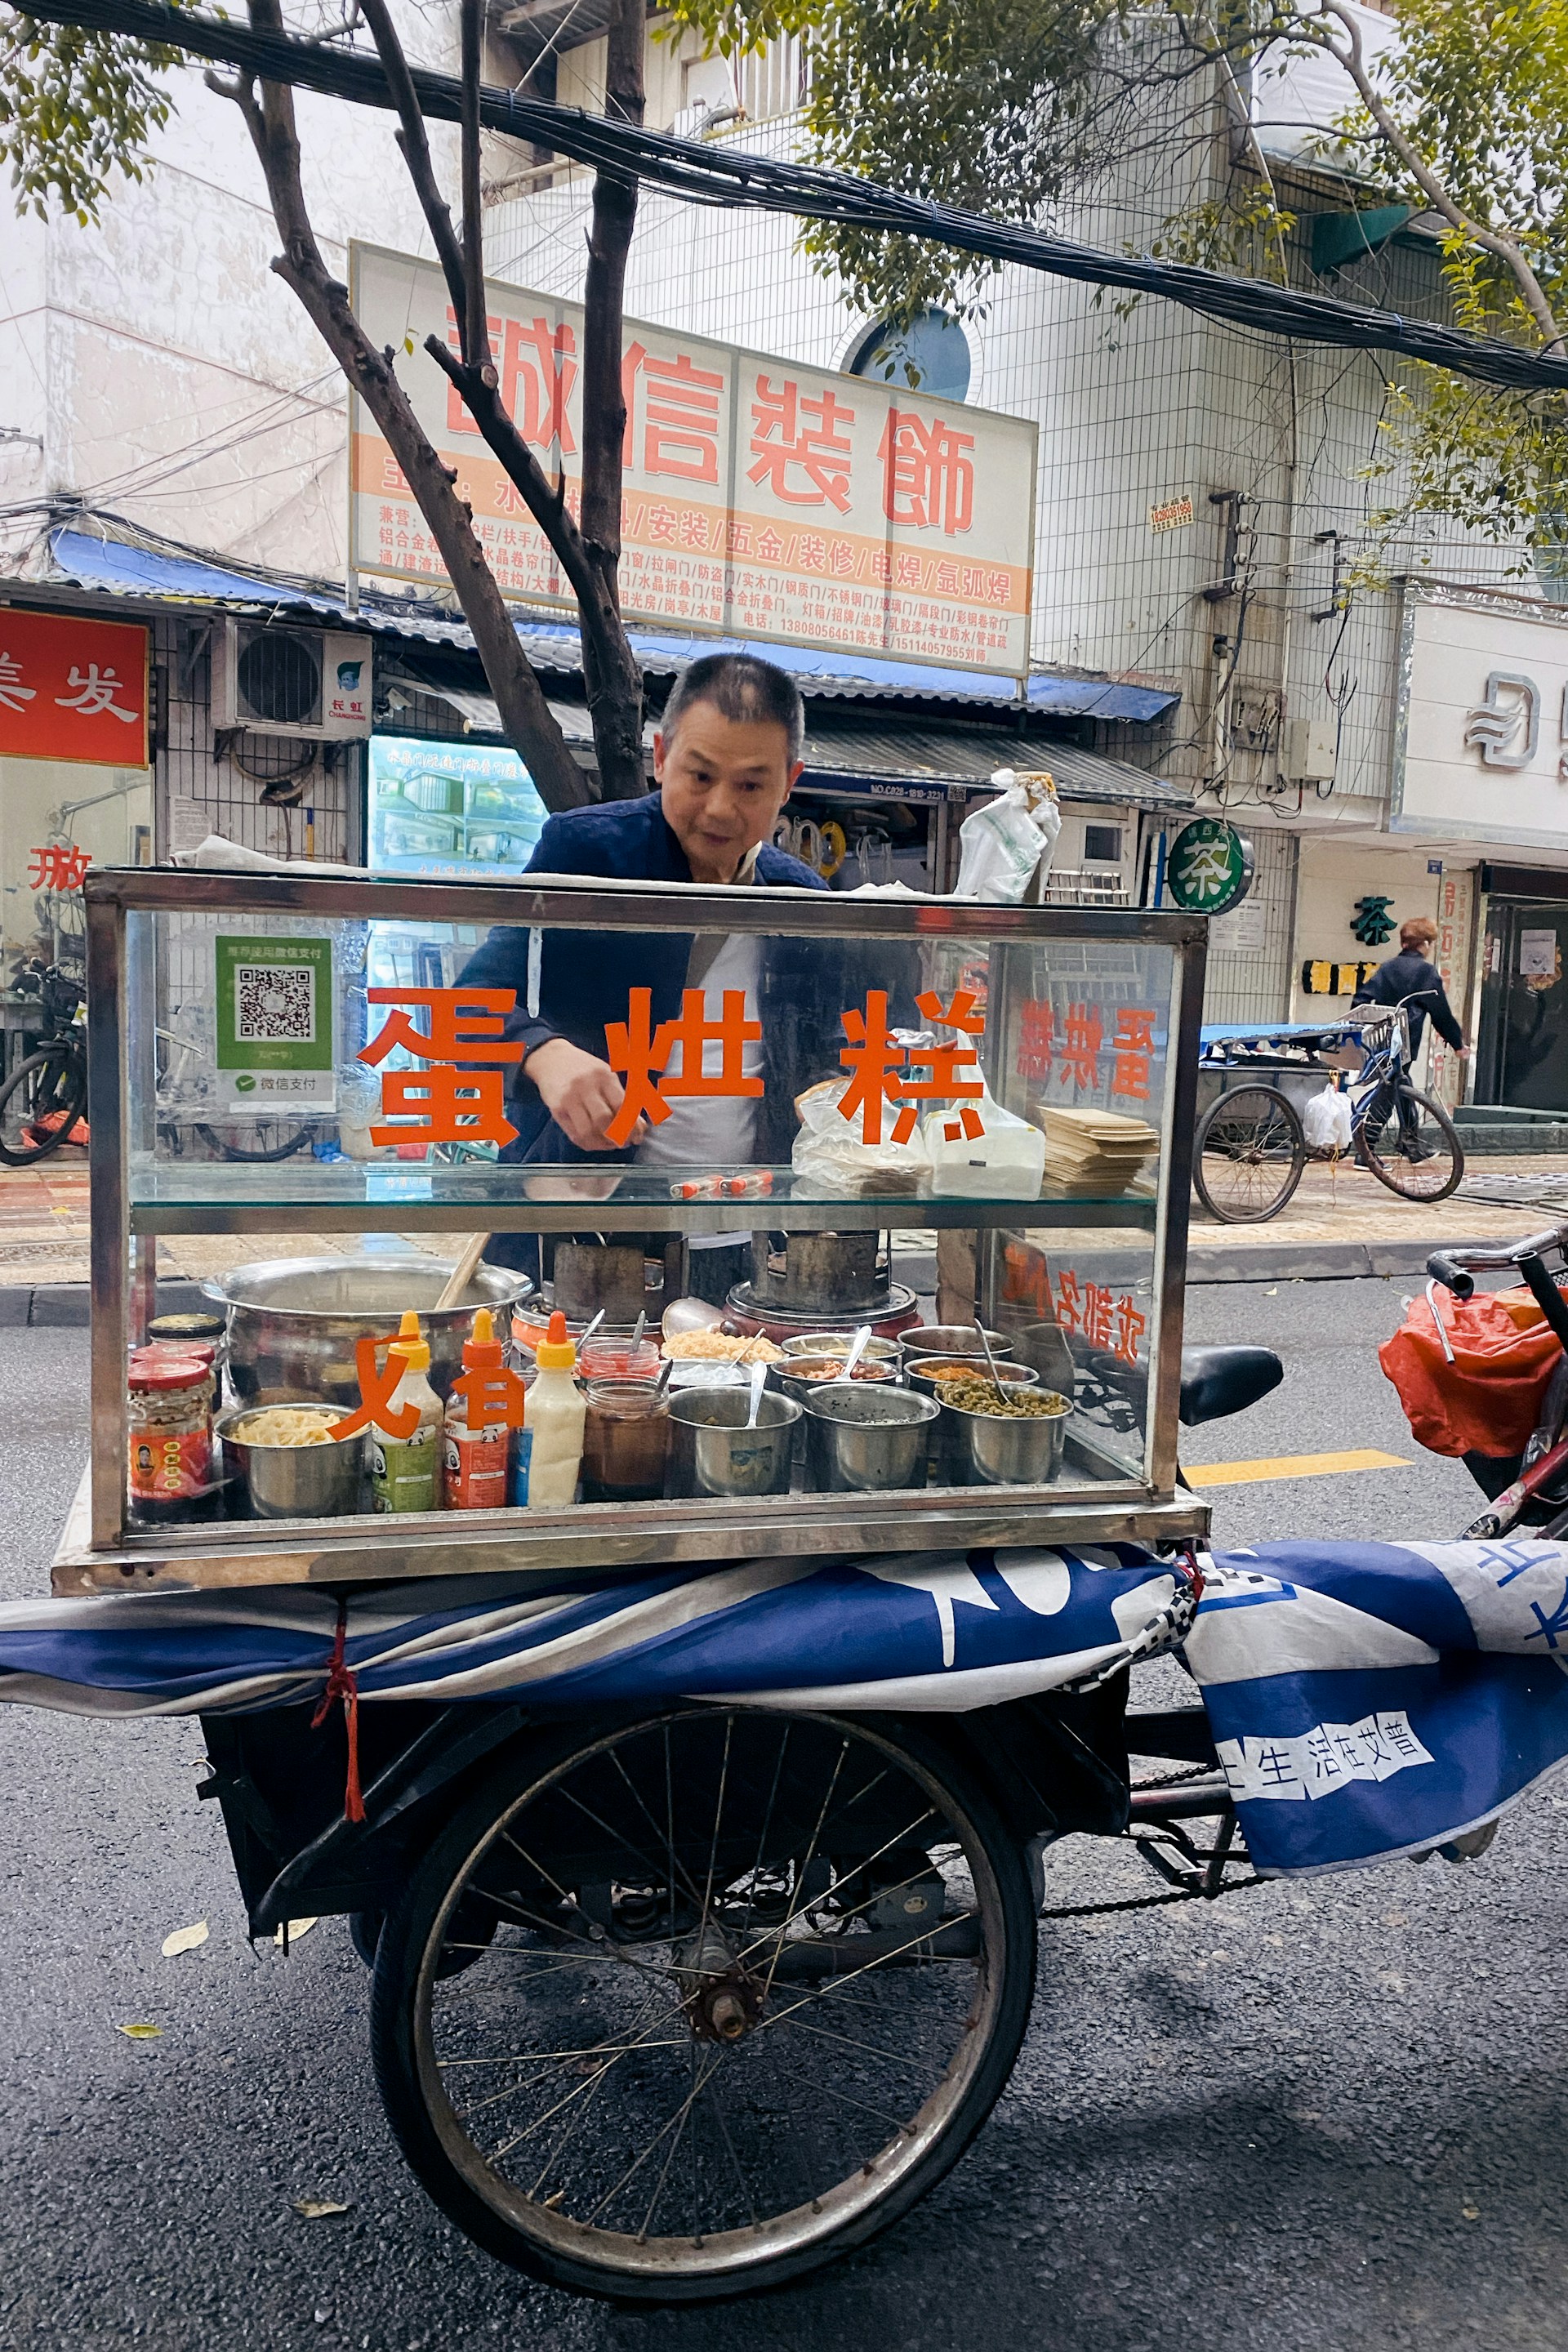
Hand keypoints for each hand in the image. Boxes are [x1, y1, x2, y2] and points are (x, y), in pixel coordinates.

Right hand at [525, 1038, 643, 1151]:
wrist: (551, 1059)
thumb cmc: (584, 1069)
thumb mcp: (606, 1074)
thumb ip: (622, 1097)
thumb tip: (639, 1126)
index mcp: (604, 1076)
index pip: (621, 1106)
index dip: (632, 1126)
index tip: (637, 1136)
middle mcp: (586, 1086)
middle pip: (604, 1120)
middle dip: (618, 1137)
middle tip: (625, 1142)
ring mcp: (569, 1099)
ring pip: (588, 1131)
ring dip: (603, 1144)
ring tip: (611, 1144)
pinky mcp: (557, 1110)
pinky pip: (575, 1135)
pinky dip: (589, 1144)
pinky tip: (596, 1142)